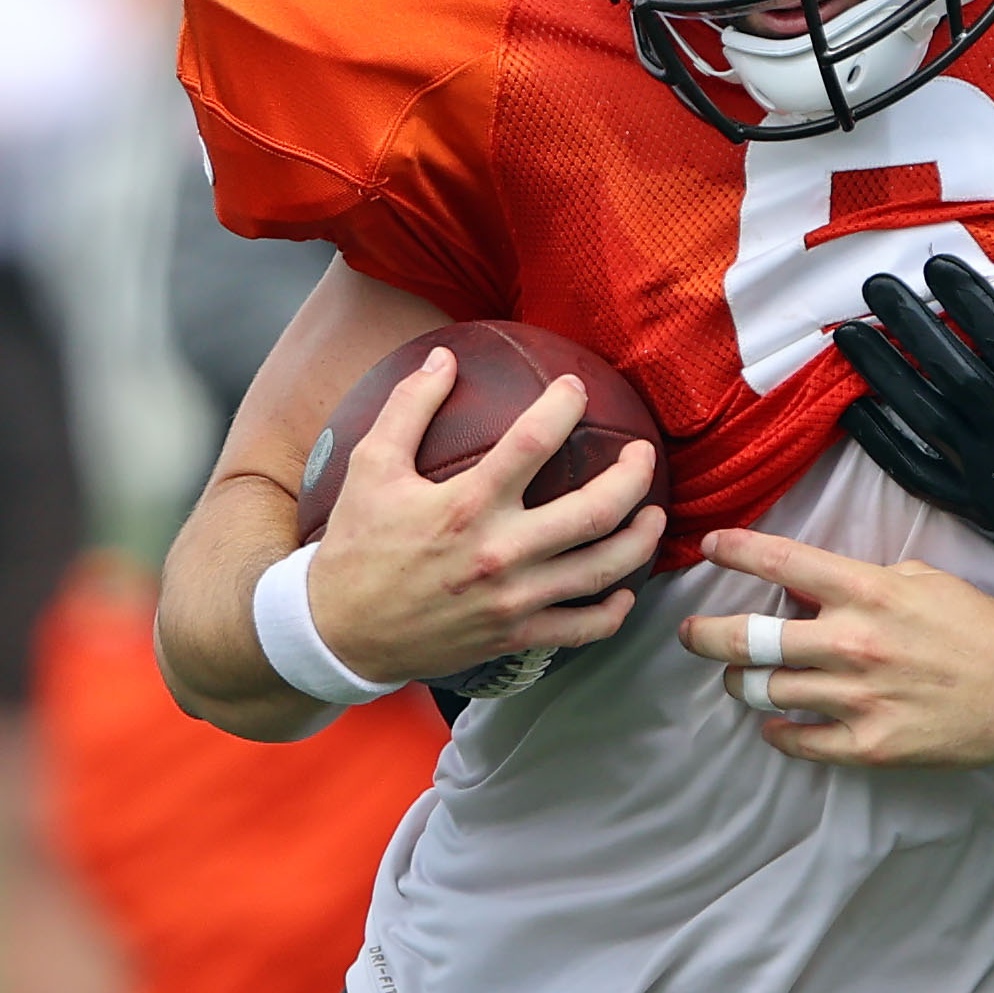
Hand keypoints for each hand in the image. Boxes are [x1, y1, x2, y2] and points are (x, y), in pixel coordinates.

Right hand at [307, 346, 666, 683]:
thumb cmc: (356, 546)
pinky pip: (584, 628)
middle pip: (595, 510)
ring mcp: (514, 600)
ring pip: (603, 569)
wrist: (338, 633)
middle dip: (633, 476)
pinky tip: (624, 588)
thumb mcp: (371, 467)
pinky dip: (614, 610)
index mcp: (466, 506)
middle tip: (644, 454)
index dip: (563, 406)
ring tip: (655, 514)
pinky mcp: (516, 636)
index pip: (533, 443)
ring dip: (641, 540)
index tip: (575, 388)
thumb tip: (443, 357)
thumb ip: (409, 407)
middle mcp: (499, 553)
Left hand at [680, 529, 993, 767]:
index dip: (734, 551)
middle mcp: (852, 644)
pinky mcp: (868, 745)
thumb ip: (864, 582)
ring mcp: (857, 699)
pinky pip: (797, 741)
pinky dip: (776, 731)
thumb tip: (812, 587)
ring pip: (762, 692)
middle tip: (694, 634)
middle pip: (747, 639)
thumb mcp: (925, 580)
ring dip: (739, 684)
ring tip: (737, 679)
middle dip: (706, 635)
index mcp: (867, 593)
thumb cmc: (981, 629)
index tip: (710, 548)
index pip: (780, 563)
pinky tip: (774, 723)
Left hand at [833, 255, 993, 567]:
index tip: (937, 265)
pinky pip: (918, 471)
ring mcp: (990, 473)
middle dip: (912, 323)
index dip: (967, 298)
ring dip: (884, 371)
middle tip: (875, 285)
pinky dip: (883, 440)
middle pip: (952, 369)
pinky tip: (854, 409)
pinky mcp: (977, 505)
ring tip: (848, 335)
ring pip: (925, 414)